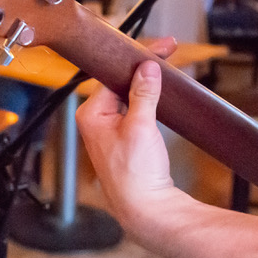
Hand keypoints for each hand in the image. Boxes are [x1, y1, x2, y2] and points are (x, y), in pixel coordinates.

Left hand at [76, 38, 180, 234]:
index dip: (137, 59)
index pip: (112, 74)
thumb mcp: (140, 126)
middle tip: (167, 52)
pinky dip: (149, 99)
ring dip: (147, 83)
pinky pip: (135, 109)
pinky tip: (162, 93)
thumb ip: (143, 93)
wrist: (146, 209)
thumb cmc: (135, 174)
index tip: (160, 48)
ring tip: (167, 68)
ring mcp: (110, 130)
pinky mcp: (125, 139)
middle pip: (120, 82)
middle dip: (143, 67)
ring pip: (128, 95)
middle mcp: (96, 120)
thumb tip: (147, 68)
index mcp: (90, 114)